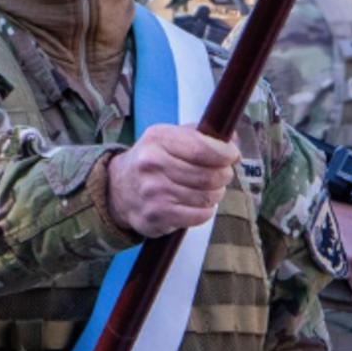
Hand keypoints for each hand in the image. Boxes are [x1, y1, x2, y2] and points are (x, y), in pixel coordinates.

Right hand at [107, 124, 238, 237]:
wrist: (119, 189)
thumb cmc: (153, 160)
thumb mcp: (169, 137)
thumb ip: (201, 134)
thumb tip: (232, 138)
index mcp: (158, 139)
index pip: (202, 148)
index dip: (225, 154)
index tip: (232, 156)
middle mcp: (152, 164)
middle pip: (208, 175)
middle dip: (223, 176)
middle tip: (223, 175)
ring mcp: (153, 192)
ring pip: (206, 197)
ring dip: (215, 194)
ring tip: (208, 189)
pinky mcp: (157, 215)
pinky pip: (199, 216)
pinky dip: (206, 211)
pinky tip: (198, 204)